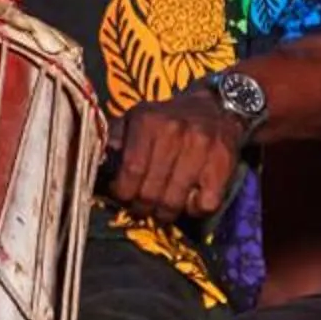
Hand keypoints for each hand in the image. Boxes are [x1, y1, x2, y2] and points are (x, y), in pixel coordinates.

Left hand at [106, 87, 247, 220]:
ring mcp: (202, 147)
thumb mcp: (136, 119)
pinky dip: (194, 209)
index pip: (130, 170)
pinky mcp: (223, 163)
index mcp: (148, 120)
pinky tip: (189, 198)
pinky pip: (204, 205)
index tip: (122, 196)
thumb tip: (96, 167)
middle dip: (142, 207)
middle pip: (150, 192)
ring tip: (162, 207)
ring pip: (174, 202)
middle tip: (142, 207)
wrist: (217, 106)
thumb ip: (114, 140)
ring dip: (165, 212)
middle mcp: (175, 131)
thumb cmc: (168, 120)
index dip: (122, 192)